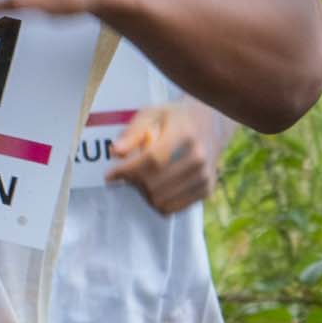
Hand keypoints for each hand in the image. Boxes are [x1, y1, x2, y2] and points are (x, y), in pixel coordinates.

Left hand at [114, 98, 232, 214]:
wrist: (212, 124)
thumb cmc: (175, 118)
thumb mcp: (153, 114)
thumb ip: (132, 132)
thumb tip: (115, 153)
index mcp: (185, 133)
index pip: (152, 160)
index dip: (127, 170)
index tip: (109, 175)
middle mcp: (199, 156)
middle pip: (155, 183)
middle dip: (134, 182)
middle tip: (128, 174)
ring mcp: (205, 175)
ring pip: (161, 200)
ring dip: (145, 194)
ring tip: (142, 179)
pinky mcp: (206, 189)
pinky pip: (173, 208)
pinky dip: (158, 202)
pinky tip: (156, 187)